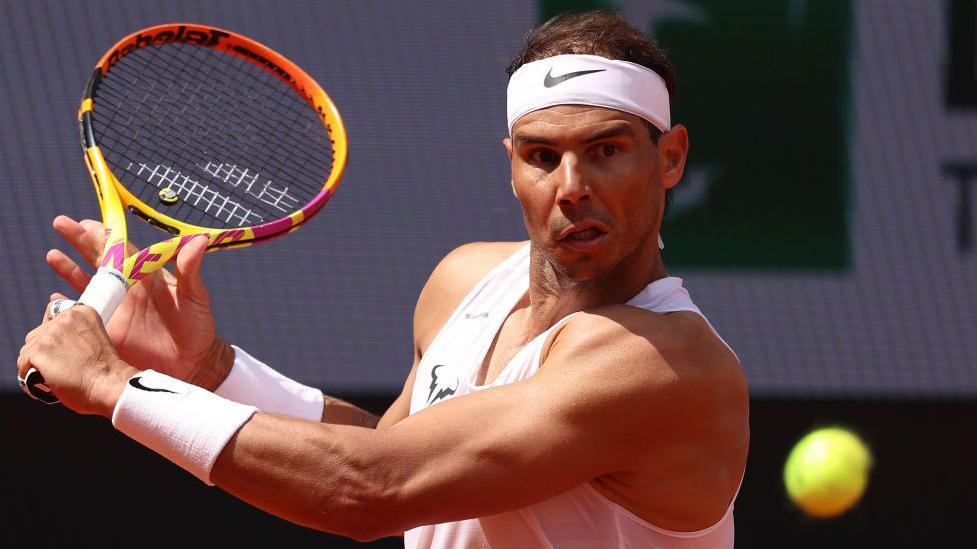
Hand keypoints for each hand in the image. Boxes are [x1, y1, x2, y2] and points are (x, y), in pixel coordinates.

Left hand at [18, 303, 136, 416]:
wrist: (109, 385)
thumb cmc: (106, 368)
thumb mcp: (95, 335)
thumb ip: (75, 320)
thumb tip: (54, 296)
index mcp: (82, 312)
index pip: (51, 317)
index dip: (55, 337)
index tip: (68, 350)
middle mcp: (65, 318)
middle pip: (37, 334)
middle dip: (45, 351)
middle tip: (65, 366)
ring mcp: (51, 334)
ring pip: (27, 349)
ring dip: (37, 363)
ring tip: (56, 374)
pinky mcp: (39, 351)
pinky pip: (23, 363)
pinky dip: (30, 375)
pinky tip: (46, 380)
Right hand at [46, 216, 232, 389]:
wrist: (192, 364)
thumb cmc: (199, 328)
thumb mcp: (195, 297)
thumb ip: (190, 270)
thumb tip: (200, 239)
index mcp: (146, 278)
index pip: (121, 250)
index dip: (105, 235)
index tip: (87, 222)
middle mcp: (127, 290)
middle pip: (98, 260)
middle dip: (79, 241)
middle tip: (61, 223)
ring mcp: (115, 310)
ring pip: (86, 284)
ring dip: (69, 269)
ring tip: (53, 254)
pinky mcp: (107, 331)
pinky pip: (81, 315)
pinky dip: (67, 306)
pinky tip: (54, 298)